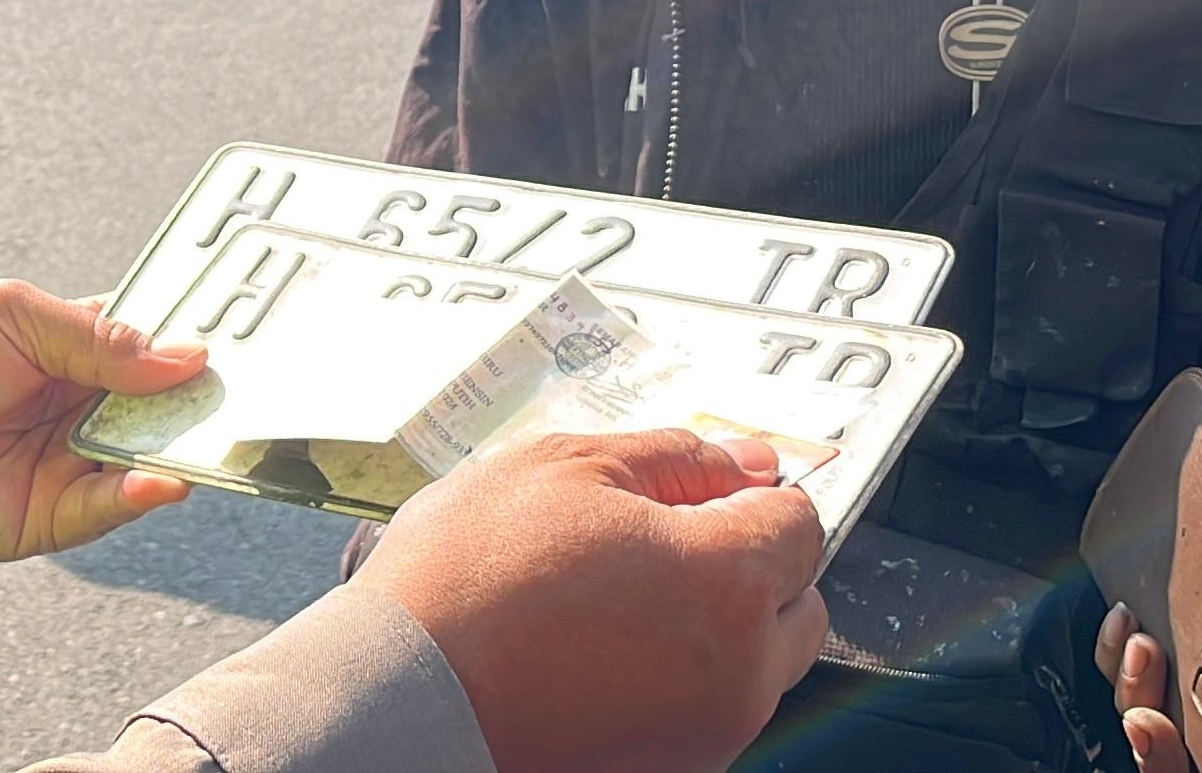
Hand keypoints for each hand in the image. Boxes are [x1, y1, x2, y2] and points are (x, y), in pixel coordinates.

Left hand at [0, 281, 199, 564]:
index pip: (149, 353)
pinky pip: (103, 511)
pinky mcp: (43, 518)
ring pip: (140, 464)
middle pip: (156, 413)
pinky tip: (159, 480)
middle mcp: (76, 411)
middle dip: (192, 406)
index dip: (186, 350)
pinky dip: (136, 498)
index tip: (227, 347)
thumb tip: (181, 356)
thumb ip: (97, 337)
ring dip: (175, 454)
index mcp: (74, 353)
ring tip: (203, 440)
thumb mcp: (15, 315)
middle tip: (231, 396)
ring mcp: (63, 465)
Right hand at [359, 429, 828, 772]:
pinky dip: (676, 682)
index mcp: (725, 583)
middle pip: (799, 605)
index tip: (710, 489)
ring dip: (717, 628)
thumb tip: (743, 462)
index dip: (752, 493)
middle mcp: (738, 671)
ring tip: (617, 602)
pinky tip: (601, 654)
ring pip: (758, 667)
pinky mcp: (665, 769)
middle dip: (754, 567)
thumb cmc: (466, 582)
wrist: (401, 696)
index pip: (800, 523)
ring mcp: (705, 734)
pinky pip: (705, 714)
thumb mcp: (565, 468)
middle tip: (667, 543)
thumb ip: (675, 460)